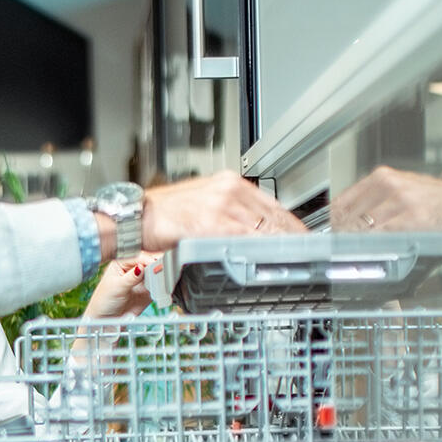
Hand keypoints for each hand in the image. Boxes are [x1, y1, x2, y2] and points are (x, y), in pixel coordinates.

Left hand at [83, 254, 159, 319]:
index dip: (147, 259)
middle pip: (149, 261)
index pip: (138, 256)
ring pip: (156, 271)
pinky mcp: (149, 289)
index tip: (155, 264)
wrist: (107, 318)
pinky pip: (159, 284)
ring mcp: (142, 278)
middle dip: (156, 264)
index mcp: (122, 261)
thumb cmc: (104, 300)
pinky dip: (162, 284)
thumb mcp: (116, 287)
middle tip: (160, 270)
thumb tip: (141, 267)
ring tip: (160, 279)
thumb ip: (130, 278)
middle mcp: (133, 267)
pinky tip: (161, 286)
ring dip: (160, 274)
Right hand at [142, 171, 305, 250]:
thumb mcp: (200, 204)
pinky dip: (262, 249)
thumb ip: (225, 213)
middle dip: (291, 236)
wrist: (136, 217)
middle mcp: (229, 189)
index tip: (299, 236)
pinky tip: (271, 258)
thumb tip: (245, 230)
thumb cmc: (161, 215)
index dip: (288, 223)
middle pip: (273, 215)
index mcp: (227, 182)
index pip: (270, 203)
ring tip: (294, 259)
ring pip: (264, 226)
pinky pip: (247, 238)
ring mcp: (223, 204)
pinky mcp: (214, 222)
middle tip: (305, 251)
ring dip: (282, 245)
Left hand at [330, 166, 441, 241]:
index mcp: (381, 177)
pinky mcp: (411, 218)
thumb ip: (372, 201)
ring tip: (353, 253)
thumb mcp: (400, 191)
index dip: (330, 223)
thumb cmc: (436, 202)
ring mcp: (400, 201)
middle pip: (347, 216)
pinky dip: (373, 246)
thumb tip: (344, 219)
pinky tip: (372, 252)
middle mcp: (388, 185)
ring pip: (361, 227)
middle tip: (337, 249)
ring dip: (354, 243)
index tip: (327, 235)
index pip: (340, 201)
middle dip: (340, 235)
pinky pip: (382, 236)